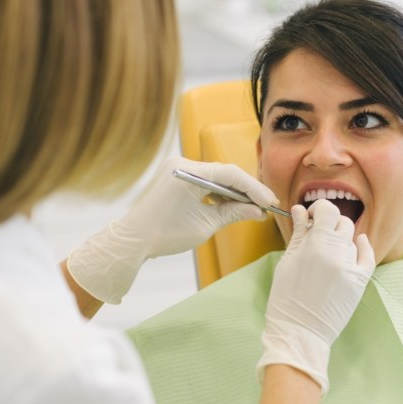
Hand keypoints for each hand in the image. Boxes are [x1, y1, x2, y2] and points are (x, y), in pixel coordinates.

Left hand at [67, 157, 278, 303]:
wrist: (133, 240)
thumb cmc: (165, 234)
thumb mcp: (205, 225)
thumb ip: (234, 213)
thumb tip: (258, 212)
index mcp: (188, 172)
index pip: (230, 174)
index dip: (254, 188)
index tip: (270, 202)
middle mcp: (182, 163)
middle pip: (224, 173)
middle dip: (246, 190)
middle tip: (266, 205)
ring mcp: (177, 168)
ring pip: (215, 177)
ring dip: (233, 192)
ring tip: (253, 208)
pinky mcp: (175, 176)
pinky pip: (203, 181)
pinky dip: (218, 193)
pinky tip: (232, 205)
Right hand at [257, 199, 374, 394]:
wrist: (299, 332)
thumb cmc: (285, 297)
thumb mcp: (287, 261)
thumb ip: (298, 233)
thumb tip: (300, 210)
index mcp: (315, 244)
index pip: (327, 210)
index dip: (319, 209)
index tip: (311, 217)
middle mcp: (336, 253)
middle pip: (341, 222)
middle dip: (329, 223)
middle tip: (317, 232)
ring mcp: (350, 268)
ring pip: (351, 239)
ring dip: (339, 239)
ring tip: (326, 251)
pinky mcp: (360, 282)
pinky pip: (367, 256)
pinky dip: (363, 246)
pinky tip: (358, 242)